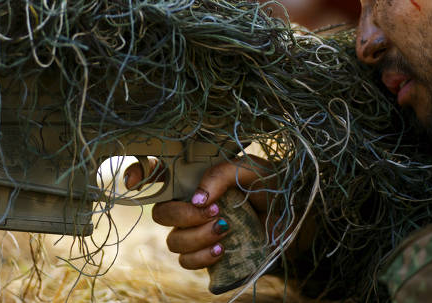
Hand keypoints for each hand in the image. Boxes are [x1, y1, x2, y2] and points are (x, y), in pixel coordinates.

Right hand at [124, 155, 270, 269]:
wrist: (296, 218)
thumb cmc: (273, 187)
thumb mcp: (251, 170)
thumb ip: (221, 174)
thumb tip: (197, 198)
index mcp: (197, 177)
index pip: (158, 172)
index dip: (139, 174)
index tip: (135, 183)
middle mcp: (192, 203)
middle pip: (161, 213)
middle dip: (183, 214)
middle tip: (213, 210)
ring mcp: (198, 230)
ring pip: (173, 240)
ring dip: (197, 236)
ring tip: (226, 229)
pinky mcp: (208, 254)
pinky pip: (187, 262)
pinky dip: (202, 256)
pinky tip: (223, 248)